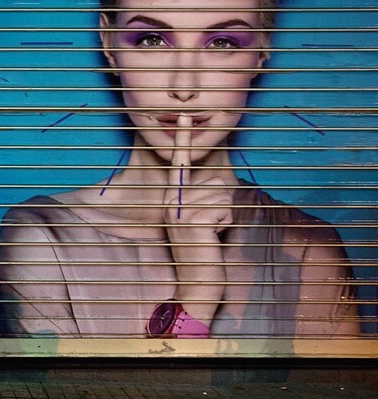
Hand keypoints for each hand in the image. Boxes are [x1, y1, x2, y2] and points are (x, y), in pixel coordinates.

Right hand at [163, 115, 232, 241]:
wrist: (197, 283)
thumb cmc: (203, 249)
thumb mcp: (198, 220)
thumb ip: (203, 198)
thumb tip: (220, 181)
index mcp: (170, 199)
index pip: (179, 164)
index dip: (182, 139)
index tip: (184, 116)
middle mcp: (170, 202)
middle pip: (216, 181)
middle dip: (223, 203)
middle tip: (209, 226)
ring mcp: (179, 211)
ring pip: (223, 194)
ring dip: (226, 214)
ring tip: (210, 232)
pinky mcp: (193, 220)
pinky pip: (226, 207)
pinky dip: (227, 222)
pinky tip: (213, 237)